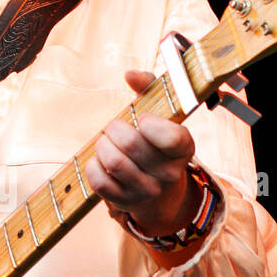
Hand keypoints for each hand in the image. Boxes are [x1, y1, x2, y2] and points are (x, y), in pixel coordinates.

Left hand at [85, 69, 197, 234]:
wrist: (159, 191)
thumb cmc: (154, 141)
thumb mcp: (160, 113)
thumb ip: (149, 86)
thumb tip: (129, 75)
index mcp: (184, 148)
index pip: (172, 138)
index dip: (150, 124)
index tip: (141, 119)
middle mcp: (170, 173)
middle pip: (132, 145)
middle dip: (115, 128)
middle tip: (115, 127)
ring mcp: (148, 191)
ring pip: (114, 163)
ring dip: (103, 145)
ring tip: (106, 141)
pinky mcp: (125, 202)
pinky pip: (99, 181)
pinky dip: (93, 165)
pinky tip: (99, 160)